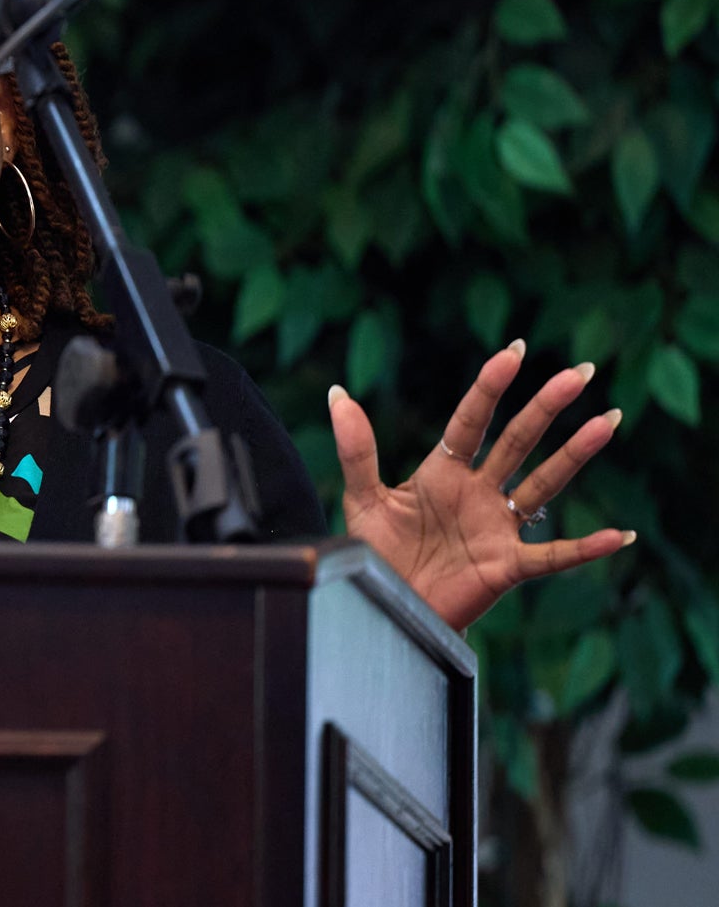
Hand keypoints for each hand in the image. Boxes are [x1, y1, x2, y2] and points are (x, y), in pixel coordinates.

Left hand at [328, 339, 630, 630]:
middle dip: (547, 407)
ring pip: (544, 484)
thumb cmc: (379, 553)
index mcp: (444, 471)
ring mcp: (497, 527)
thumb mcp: (365, 498)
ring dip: (575, 455)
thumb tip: (337, 394)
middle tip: (581, 372)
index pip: (471, 421)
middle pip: (517, 441)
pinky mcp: (507, 566)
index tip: (513, 351)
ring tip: (607, 422)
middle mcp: (478, 492)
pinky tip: (618, 536)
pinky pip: (553, 556)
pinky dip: (585, 547)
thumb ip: (357, 450)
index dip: (490, 387)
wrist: (388, 606)